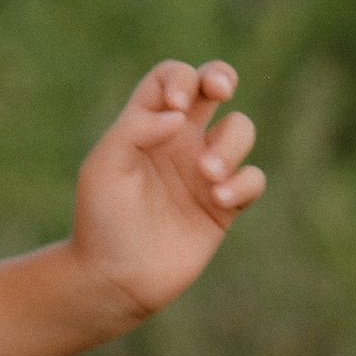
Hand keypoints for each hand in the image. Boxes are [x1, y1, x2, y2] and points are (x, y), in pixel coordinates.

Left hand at [67, 57, 262, 328]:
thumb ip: (135, 130)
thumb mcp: (104, 167)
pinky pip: (253, 178)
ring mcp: (203, 172)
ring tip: (207, 175)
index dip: (180, 78)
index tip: (175, 105)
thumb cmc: (101, 219)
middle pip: (213, 86)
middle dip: (222, 76)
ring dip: (230, 145)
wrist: (114, 278)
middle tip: (220, 90)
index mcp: (146, 125)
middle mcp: (178, 141)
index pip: (171, 77)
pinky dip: (243, 182)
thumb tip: (179, 113)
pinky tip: (218, 199)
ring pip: (240, 130)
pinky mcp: (223, 207)